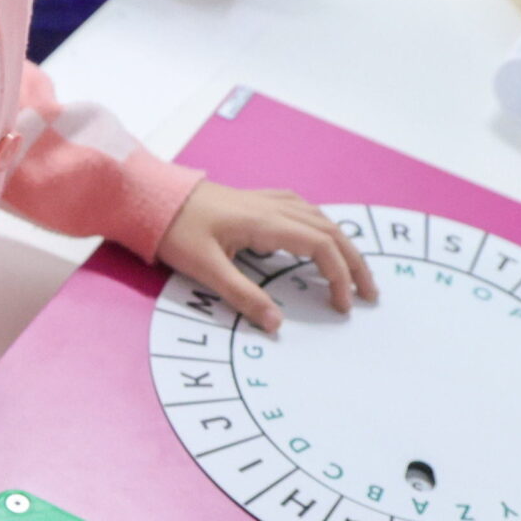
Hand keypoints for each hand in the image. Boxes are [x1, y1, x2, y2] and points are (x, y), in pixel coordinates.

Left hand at [154, 182, 377, 328]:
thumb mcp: (205, 269)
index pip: (321, 246)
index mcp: (266, 223)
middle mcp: (273, 207)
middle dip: (355, 262)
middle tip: (370, 293)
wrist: (150, 197)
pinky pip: (302, 209)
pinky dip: (321, 226)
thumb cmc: (175, 230)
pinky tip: (320, 235)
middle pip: (330, 230)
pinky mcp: (255, 201)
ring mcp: (265, 200)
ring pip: (319, 218)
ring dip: (342, 243)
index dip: (339, 275)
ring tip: (354, 270)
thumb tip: (277, 323)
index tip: (344, 304)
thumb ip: (242, 297)